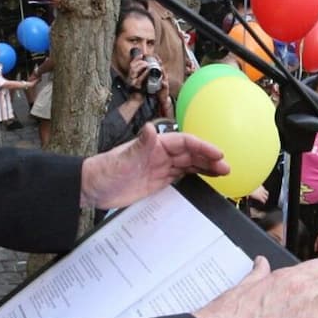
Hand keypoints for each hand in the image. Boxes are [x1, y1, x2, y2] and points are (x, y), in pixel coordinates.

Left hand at [80, 124, 228, 209]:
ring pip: (189, 166)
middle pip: (190, 154)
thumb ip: (139, 145)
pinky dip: (196, 178)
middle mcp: (160, 154)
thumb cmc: (104, 170)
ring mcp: (160, 168)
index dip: (202, 147)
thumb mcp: (122, 159)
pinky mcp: (158, 182)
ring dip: (206, 168)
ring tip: (224, 174)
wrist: (91, 188)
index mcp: (155, 145)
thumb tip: (152, 128)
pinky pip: (182, 178)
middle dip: (209, 159)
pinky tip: (207, 181)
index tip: (217, 154)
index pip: (184, 143)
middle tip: (227, 168)